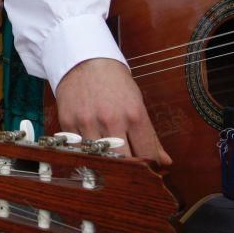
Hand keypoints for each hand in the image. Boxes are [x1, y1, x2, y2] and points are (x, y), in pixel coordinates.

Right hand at [55, 58, 171, 165]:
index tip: (147, 169)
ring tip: (108, 161)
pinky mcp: (68, 122)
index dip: (150, 166)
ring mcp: (87, 121)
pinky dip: (85, 152)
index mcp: (134, 114)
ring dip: (104, 162)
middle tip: (128, 170)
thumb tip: (165, 162)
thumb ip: (149, 135)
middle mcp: (111, 119)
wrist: (84, 62)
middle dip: (128, 169)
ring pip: (99, 158)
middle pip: (123, 162)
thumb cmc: (114, 83)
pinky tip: (89, 149)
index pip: (147, 154)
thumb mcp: (137, 104)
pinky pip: (78, 149)